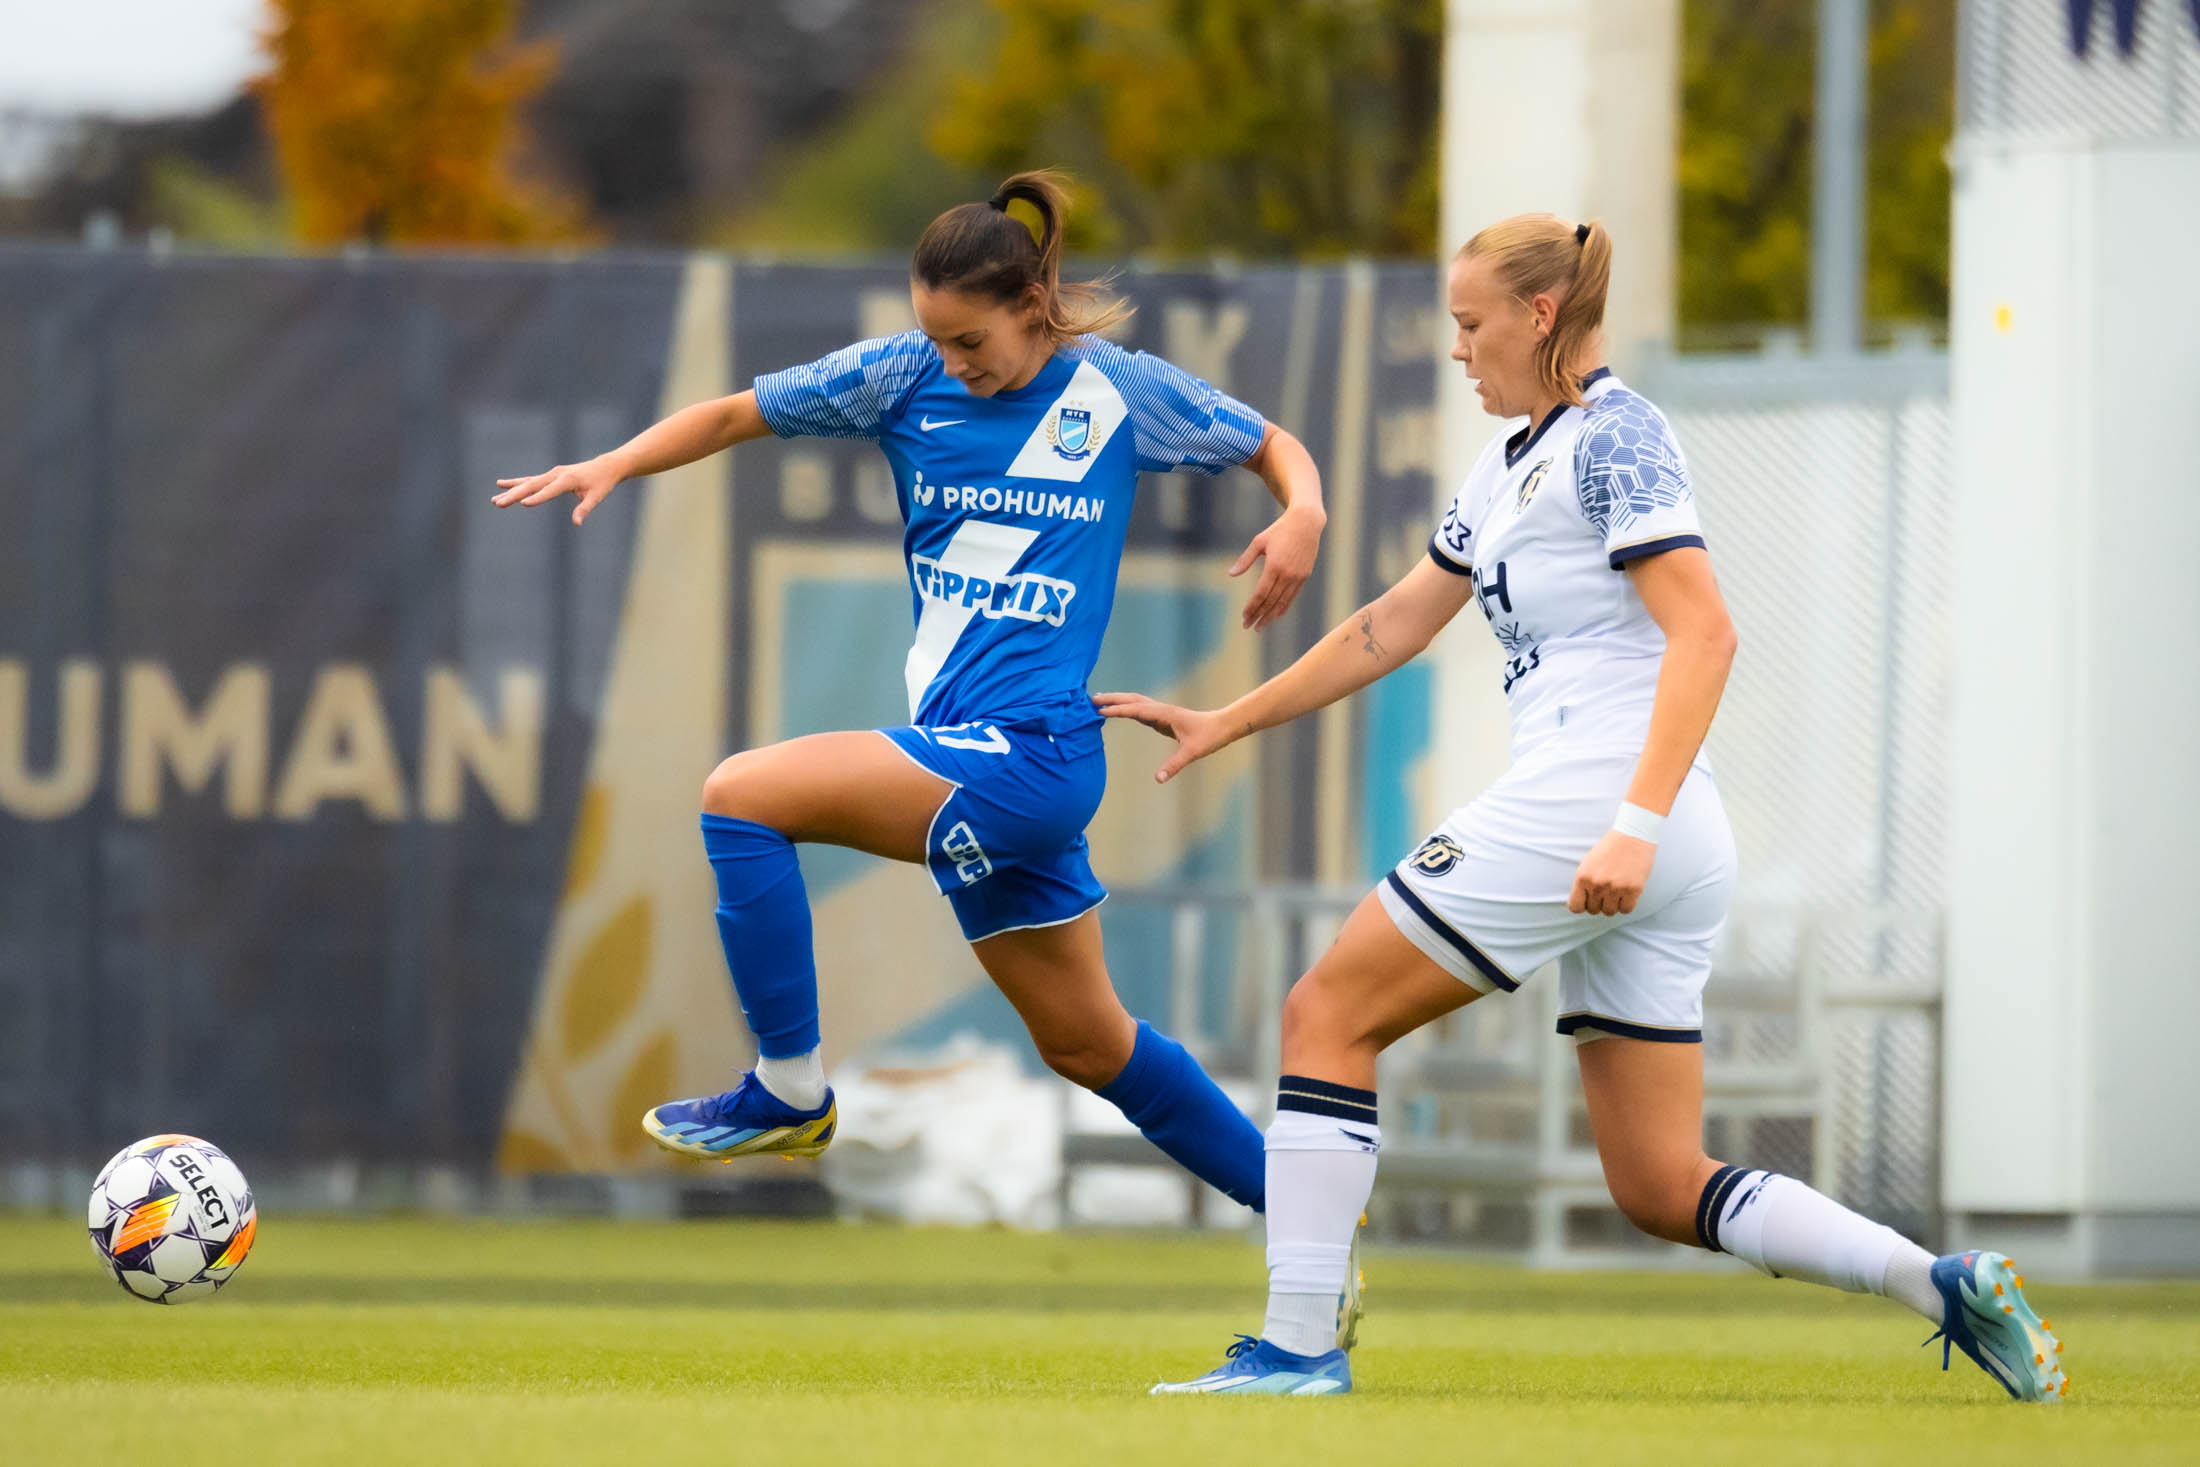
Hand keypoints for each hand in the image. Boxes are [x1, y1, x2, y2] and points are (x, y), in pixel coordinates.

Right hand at [492, 454, 625, 525]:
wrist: (604, 467)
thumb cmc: (601, 483)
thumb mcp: (597, 497)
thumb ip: (585, 509)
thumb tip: (577, 523)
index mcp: (568, 479)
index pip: (550, 491)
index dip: (537, 498)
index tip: (523, 504)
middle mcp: (556, 474)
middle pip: (531, 485)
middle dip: (514, 495)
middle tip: (498, 503)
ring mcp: (551, 474)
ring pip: (527, 483)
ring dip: (510, 491)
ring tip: (495, 500)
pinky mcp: (549, 476)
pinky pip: (529, 480)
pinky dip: (516, 483)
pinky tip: (501, 485)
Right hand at [1091, 693, 1237, 783]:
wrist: (1222, 726)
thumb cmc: (1208, 738)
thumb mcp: (1192, 753)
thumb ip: (1174, 765)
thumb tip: (1158, 778)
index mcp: (1165, 714)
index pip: (1137, 709)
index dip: (1118, 710)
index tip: (1100, 710)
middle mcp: (1161, 709)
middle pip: (1132, 700)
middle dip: (1112, 699)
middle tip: (1091, 699)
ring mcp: (1161, 711)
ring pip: (1135, 701)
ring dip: (1118, 700)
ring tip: (1099, 701)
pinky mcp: (1162, 717)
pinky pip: (1140, 709)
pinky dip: (1126, 707)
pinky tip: (1119, 711)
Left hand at [1229, 503, 1323, 630]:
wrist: (1306, 523)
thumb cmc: (1279, 530)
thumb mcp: (1259, 542)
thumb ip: (1245, 560)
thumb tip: (1231, 574)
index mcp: (1274, 565)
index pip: (1261, 593)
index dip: (1252, 607)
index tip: (1244, 616)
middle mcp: (1287, 574)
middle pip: (1270, 601)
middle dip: (1258, 615)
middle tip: (1248, 626)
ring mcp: (1298, 576)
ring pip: (1282, 602)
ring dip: (1270, 616)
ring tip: (1260, 626)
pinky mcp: (1305, 576)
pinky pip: (1293, 596)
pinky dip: (1284, 607)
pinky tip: (1276, 615)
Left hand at [1568, 831, 1656, 915]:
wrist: (1633, 835)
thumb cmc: (1610, 848)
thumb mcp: (1588, 863)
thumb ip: (1583, 883)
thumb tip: (1578, 904)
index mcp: (1582, 877)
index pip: (1576, 907)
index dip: (1582, 905)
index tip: (1588, 901)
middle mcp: (1597, 884)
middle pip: (1594, 910)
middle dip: (1599, 903)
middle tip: (1606, 890)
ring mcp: (1615, 888)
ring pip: (1610, 912)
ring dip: (1613, 904)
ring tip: (1617, 890)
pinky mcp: (1633, 889)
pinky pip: (1626, 910)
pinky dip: (1626, 904)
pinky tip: (1627, 893)